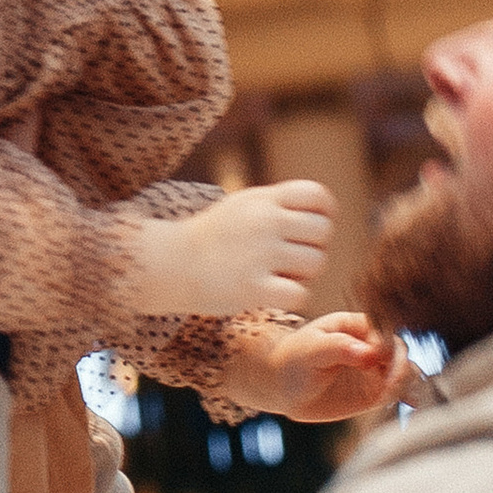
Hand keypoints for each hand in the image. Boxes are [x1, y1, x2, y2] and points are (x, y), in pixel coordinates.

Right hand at [127, 181, 334, 319]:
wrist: (168, 264)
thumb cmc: (211, 237)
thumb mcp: (243, 205)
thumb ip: (279, 204)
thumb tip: (324, 210)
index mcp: (263, 199)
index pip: (318, 196)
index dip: (323, 214)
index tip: (307, 231)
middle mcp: (264, 222)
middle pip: (322, 232)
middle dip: (314, 247)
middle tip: (292, 259)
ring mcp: (259, 255)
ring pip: (316, 263)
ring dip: (304, 274)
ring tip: (281, 276)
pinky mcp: (252, 288)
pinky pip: (300, 294)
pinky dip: (292, 297)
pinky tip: (273, 293)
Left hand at [225, 311, 407, 423]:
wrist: (282, 387)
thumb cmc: (293, 361)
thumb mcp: (311, 350)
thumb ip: (339, 348)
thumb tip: (369, 354)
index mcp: (356, 326)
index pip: (383, 331)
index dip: (385, 345)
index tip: (376, 360)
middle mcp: (370, 346)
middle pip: (399, 352)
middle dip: (400, 367)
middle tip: (390, 384)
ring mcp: (375, 369)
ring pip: (405, 372)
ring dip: (406, 382)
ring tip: (393, 394)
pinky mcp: (375, 392)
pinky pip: (398, 392)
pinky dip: (408, 396)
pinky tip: (411, 403)